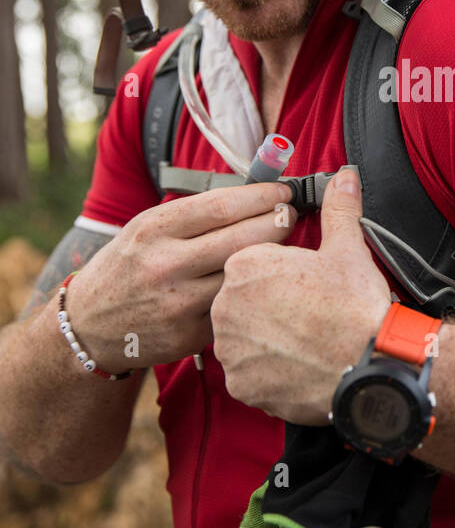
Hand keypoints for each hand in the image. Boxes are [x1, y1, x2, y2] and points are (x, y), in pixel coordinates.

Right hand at [65, 183, 297, 370]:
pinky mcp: (189, 335)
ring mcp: (177, 303)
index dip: (262, 196)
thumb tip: (255, 194)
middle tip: (291, 215)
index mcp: (154, 229)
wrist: (89, 325)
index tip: (283, 191)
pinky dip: (248, 292)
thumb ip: (194, 215)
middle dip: (277, 222)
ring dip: (271, 258)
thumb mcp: (146, 228)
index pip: (223, 206)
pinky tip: (260, 283)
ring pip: (242, 275)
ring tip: (284, 247)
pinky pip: (232, 306)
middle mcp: (164, 264)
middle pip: (242, 238)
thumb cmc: (129, 266)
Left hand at [211, 167, 392, 423]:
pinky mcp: (239, 384)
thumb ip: (339, 210)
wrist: (367, 368)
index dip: (280, 274)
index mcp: (245, 266)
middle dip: (269, 307)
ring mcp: (230, 348)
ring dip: (265, 339)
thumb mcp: (348, 249)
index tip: (304, 284)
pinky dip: (267, 371)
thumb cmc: (355, 306)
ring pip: (242, 338)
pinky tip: (296, 365)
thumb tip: (345, 176)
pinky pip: (247, 373)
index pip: (251, 265)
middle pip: (241, 301)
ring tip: (302, 340)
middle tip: (306, 313)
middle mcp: (225, 305)